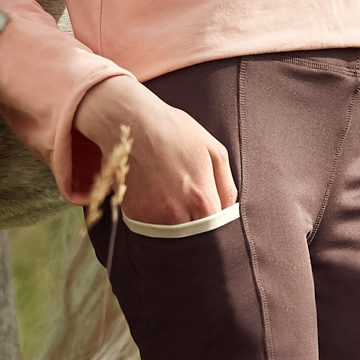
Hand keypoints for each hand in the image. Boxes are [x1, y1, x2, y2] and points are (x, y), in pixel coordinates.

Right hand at [75, 75, 236, 226]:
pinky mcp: (132, 214)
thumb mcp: (214, 151)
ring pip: (172, 235)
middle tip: (191, 206)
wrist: (130, 123)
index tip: (211, 213)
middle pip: (194, 237)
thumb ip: (227, 187)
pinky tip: (155, 194)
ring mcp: (152, 216)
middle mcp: (176, 214)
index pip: (216, 230)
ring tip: (172, 197)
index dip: (216, 223)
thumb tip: (229, 211)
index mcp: (201, 199)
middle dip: (196, 226)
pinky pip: (150, 226)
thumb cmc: (175, 131)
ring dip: (176, 224)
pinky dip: (155, 216)